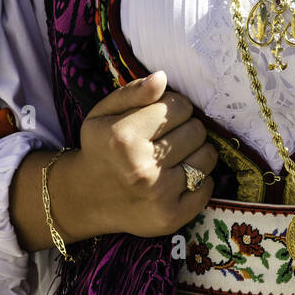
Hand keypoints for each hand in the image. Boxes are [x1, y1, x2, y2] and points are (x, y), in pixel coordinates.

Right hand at [47, 71, 216, 242]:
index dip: (174, 107)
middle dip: (186, 128)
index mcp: (123, 137)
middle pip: (196, 130)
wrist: (86, 198)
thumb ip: (133, 92)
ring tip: (174, 156)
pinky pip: (208, 186)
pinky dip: (200, 179)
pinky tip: (178, 177)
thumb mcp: (103, 113)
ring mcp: (159, 196)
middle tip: (167, 137)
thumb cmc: (100, 148)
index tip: (161, 117)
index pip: (179, 106)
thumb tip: (163, 77)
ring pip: (207, 156)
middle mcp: (142, 168)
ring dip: (196, 152)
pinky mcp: (172, 217)